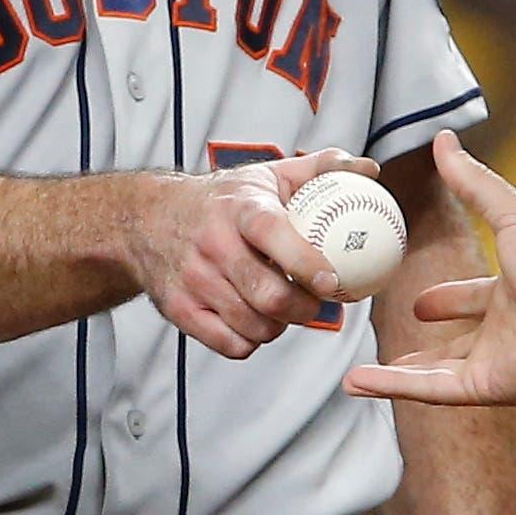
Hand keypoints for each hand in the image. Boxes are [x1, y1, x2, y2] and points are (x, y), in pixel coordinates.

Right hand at [127, 148, 377, 359]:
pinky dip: (252, 341)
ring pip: (254, 326)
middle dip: (305, 309)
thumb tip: (369, 171)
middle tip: (320, 302)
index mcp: (239, 209)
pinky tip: (256, 321)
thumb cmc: (222, 200)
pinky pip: (231, 345)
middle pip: (268, 297)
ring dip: (280, 326)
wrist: (146, 221)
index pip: (274, 237)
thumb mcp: (266, 176)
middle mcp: (213, 245)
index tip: (334, 282)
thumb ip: (320, 169)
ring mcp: (194, 281)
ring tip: (286, 309)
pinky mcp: (180, 311)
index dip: (306, 264)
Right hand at [345, 132, 515, 407]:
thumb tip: (443, 140)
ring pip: (437, 371)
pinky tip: (355, 383)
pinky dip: (393, 388)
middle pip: (459, 338)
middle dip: (430, 340)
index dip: (449, 297)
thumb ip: (473, 182)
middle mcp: (507, 328)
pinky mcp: (487, 386)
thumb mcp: (510, 212)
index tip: (418, 297)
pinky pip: (431, 390)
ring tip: (355, 376)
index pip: (475, 295)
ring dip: (398, 375)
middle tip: (399, 337)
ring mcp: (496, 360)